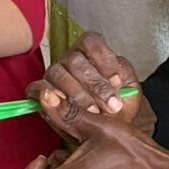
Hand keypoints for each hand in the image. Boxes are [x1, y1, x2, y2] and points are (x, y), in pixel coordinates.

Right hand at [26, 31, 151, 135]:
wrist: (110, 126)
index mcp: (91, 52)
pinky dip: (49, 97)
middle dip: (95, 85)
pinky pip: (38, 88)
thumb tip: (115, 81)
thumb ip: (127, 81)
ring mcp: (55, 74)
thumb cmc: (118, 105)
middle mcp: (70, 59)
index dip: (104, 60)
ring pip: (58, 73)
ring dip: (78, 95)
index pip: (92, 42)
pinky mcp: (41, 90)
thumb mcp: (130, 92)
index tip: (117, 82)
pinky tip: (66, 109)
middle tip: (111, 106)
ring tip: (94, 113)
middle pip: (76, 60)